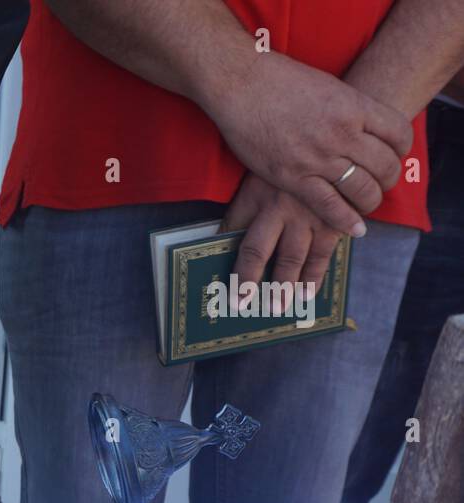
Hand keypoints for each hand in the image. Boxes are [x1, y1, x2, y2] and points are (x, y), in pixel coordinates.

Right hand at [205, 53, 412, 235]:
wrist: (242, 85)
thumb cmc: (279, 80)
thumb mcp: (327, 86)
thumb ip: (347, 108)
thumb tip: (358, 125)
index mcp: (354, 106)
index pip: (399, 134)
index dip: (402, 149)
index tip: (394, 155)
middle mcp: (343, 133)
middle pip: (385, 165)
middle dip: (389, 179)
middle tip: (381, 183)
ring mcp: (319, 157)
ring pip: (363, 188)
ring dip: (370, 200)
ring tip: (367, 204)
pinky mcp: (293, 177)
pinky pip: (329, 205)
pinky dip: (346, 220)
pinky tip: (355, 228)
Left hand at [222, 172, 342, 311]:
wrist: (332, 144)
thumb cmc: (289, 169)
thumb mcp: (260, 179)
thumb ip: (243, 210)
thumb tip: (219, 241)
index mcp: (256, 196)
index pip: (233, 232)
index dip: (224, 255)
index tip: (218, 281)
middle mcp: (280, 208)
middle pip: (260, 251)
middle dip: (249, 280)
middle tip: (243, 305)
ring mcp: (309, 215)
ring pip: (293, 258)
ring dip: (285, 286)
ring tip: (278, 308)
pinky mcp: (335, 220)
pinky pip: (324, 255)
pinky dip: (316, 276)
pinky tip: (310, 294)